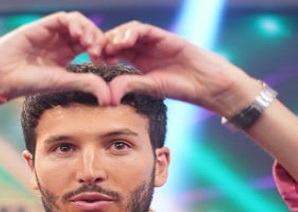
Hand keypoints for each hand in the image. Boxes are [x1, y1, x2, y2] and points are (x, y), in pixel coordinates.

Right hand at [0, 11, 112, 104]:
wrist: (0, 78)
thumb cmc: (27, 83)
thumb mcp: (62, 82)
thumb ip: (85, 84)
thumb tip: (109, 97)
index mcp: (66, 57)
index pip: (90, 47)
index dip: (102, 51)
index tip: (108, 63)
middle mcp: (60, 43)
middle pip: (87, 32)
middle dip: (98, 40)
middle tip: (101, 53)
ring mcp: (51, 33)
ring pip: (78, 22)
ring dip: (88, 30)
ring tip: (90, 45)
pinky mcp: (42, 25)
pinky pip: (63, 18)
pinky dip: (75, 24)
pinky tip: (79, 36)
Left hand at [102, 21, 257, 113]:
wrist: (205, 83)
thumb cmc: (180, 87)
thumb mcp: (149, 88)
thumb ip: (130, 85)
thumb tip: (108, 94)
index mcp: (137, 60)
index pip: (114, 52)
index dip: (102, 55)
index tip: (92, 63)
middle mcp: (143, 48)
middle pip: (118, 39)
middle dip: (104, 43)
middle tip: (94, 52)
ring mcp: (153, 41)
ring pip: (128, 31)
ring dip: (115, 37)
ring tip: (107, 48)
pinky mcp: (163, 36)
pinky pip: (144, 30)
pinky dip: (131, 33)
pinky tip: (123, 42)